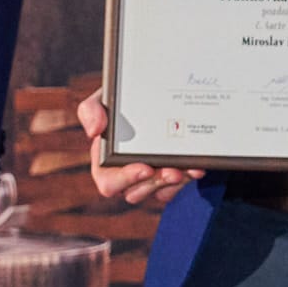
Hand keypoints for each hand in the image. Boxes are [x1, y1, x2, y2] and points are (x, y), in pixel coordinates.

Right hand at [78, 91, 202, 206]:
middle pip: (135, 193)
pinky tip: (197, 167)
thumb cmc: (120, 100)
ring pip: (158, 193)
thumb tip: (93, 131)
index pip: (109, 183)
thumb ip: (90, 110)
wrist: (150, 93)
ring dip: (172, 183)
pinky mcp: (168, 176)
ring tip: (186, 168)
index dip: (125, 179)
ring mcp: (148, 177)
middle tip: (172, 171)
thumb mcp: (102, 98)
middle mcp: (126, 173)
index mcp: (105, 162)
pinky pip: (176, 187)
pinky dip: (187, 178)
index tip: (144, 168)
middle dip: (154, 184)